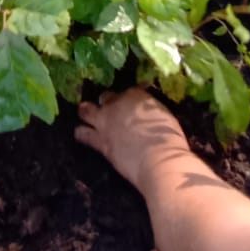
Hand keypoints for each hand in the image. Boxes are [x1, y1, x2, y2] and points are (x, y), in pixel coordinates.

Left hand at [75, 86, 190, 192]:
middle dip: (107, 102)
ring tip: (85, 116)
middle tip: (109, 109)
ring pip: (86, 110)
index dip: (130, 98)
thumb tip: (149, 114)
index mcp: (136, 95)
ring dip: (86, 112)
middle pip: (106, 97)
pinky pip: (83, 134)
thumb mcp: (164, 116)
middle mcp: (116, 104)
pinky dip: (81, 133)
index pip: (130, 90)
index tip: (133, 104)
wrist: (158, 159)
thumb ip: (152, 111)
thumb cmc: (169, 139)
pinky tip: (81, 134)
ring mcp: (105, 121)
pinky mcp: (99, 140)